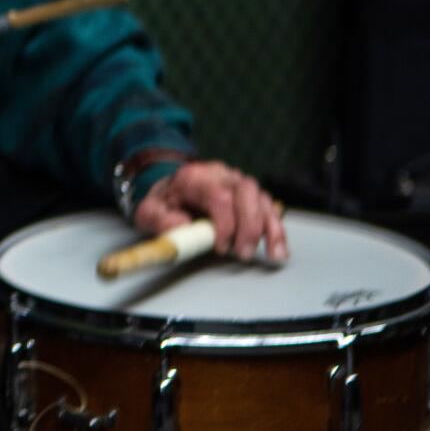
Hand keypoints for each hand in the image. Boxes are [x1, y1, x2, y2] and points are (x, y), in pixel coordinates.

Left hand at [133, 159, 288, 262]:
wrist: (171, 191)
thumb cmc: (163, 203)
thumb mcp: (149, 211)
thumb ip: (160, 219)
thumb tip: (184, 226)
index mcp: (195, 177)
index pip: (219, 196)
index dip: (225, 224)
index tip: (221, 247)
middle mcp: (221, 175)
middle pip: (246, 193)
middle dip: (250, 227)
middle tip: (243, 254)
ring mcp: (238, 182)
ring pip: (263, 199)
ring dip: (271, 228)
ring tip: (273, 256)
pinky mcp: (250, 194)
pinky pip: (270, 209)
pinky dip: (277, 229)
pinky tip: (280, 249)